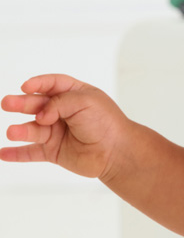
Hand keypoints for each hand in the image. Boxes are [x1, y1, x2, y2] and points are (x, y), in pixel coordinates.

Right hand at [0, 74, 130, 178]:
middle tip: (8, 103)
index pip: (53, 84)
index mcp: (74, 95)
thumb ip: (59, 103)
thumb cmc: (107, 123)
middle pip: (37, 105)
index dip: (39, 83)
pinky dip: (16, 154)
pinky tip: (3, 153)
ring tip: (12, 132)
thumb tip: (40, 116)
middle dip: (21, 104)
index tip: (26, 87)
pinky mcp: (54, 152)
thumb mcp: (86, 102)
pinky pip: (31, 153)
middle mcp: (63, 113)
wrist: (117, 152)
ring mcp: (56, 132)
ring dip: (20, 131)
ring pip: (32, 129)